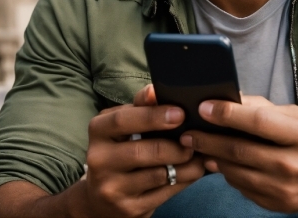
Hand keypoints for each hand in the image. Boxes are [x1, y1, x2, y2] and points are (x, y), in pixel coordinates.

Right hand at [85, 99, 204, 217]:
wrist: (100, 198)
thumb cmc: (120, 149)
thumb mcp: (123, 125)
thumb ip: (140, 106)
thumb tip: (155, 91)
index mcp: (98, 130)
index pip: (123, 120)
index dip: (153, 116)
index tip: (180, 113)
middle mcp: (99, 160)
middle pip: (140, 151)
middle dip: (172, 144)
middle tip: (193, 138)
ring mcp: (112, 188)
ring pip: (157, 174)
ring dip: (184, 163)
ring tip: (198, 153)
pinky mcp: (129, 209)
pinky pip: (164, 192)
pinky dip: (184, 179)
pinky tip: (194, 169)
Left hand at [179, 96, 297, 213]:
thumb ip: (266, 108)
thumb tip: (233, 99)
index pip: (257, 121)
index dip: (227, 113)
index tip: (203, 107)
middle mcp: (292, 162)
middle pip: (240, 149)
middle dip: (208, 139)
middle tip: (187, 132)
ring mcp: (285, 188)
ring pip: (236, 171)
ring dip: (212, 157)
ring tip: (196, 145)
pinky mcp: (278, 205)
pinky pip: (243, 188)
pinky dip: (227, 174)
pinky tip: (218, 162)